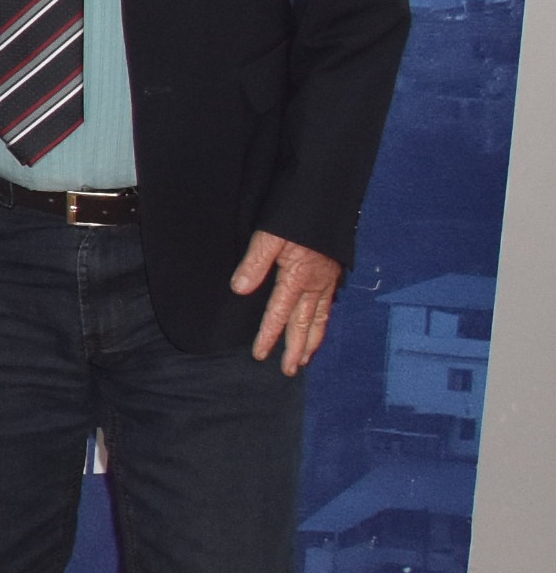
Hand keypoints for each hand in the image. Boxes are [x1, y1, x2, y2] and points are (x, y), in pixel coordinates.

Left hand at [235, 231, 343, 373]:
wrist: (328, 201)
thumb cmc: (296, 217)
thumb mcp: (268, 237)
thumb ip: (254, 264)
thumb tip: (240, 290)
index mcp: (297, 278)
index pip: (279, 314)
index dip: (269, 335)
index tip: (260, 354)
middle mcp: (315, 284)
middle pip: (304, 323)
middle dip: (296, 349)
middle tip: (289, 370)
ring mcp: (327, 281)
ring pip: (320, 318)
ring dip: (312, 340)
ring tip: (304, 359)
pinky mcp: (333, 274)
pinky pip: (329, 306)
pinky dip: (323, 322)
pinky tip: (318, 328)